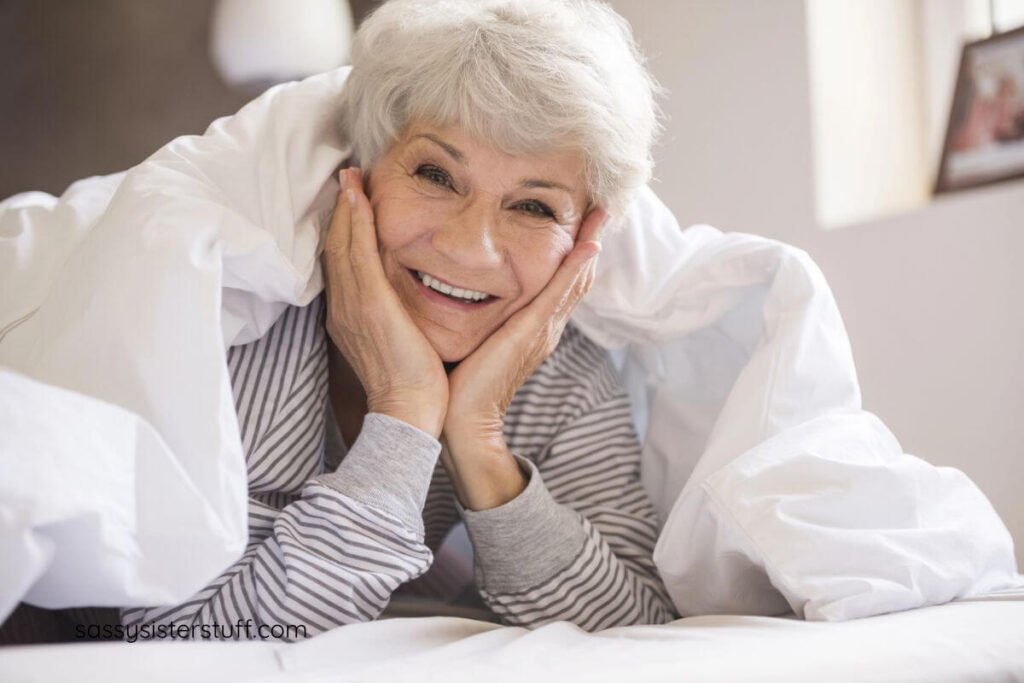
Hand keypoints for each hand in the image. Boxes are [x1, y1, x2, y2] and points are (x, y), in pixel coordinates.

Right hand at [321, 167, 448, 437]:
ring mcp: (353, 306)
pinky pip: (358, 255)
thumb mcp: (399, 343)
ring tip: (350, 178)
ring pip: (342, 245)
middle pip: (335, 248)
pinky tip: (359, 198)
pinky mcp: (369, 306)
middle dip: (340, 211)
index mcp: (350, 317)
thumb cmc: (413, 384)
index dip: (344, 230)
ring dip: (346, 208)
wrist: (409, 413)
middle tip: (346, 178)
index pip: (343, 264)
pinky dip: (356, 223)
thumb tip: (410, 304)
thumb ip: (397, 318)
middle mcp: (344, 308)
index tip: (352, 201)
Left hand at [442, 207, 607, 443]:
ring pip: (575, 282)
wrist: (462, 420)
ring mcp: (544, 331)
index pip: (560, 284)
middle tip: (601, 208)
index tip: (580, 221)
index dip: (574, 254)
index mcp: (534, 328)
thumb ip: (480, 316)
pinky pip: (560, 295)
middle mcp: (546, 328)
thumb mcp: (474, 337)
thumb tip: (464, 290)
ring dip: (590, 247)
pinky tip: (588, 246)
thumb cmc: (460, 382)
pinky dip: (576, 269)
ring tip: (601, 215)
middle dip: (590, 242)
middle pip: (577, 279)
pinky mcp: (533, 333)